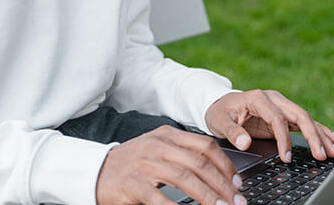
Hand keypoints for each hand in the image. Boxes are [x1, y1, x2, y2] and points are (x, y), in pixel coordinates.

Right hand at [95, 125, 245, 204]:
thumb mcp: (157, 150)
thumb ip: (183, 155)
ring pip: (185, 179)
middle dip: (223, 185)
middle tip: (237, 202)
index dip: (226, 165)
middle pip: (200, 164)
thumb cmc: (132, 164)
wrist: (95, 171)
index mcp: (167, 135)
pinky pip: (161, 199)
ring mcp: (145, 164)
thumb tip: (217, 173)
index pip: (205, 146)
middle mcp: (158, 146)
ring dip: (208, 197)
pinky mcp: (134, 184)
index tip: (238, 182)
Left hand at [204, 89, 333, 161]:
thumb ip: (231, 132)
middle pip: (299, 115)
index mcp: (258, 98)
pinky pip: (304, 123)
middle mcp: (273, 99)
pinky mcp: (284, 114)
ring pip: (305, 119)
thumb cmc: (219, 112)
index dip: (284, 139)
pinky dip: (318, 130)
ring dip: (321, 135)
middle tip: (322, 155)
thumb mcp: (218, 121)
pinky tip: (332, 138)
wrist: (219, 103)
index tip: (287, 158)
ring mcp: (281, 105)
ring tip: (333, 150)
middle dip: (313, 136)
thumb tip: (244, 142)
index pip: (278, 119)